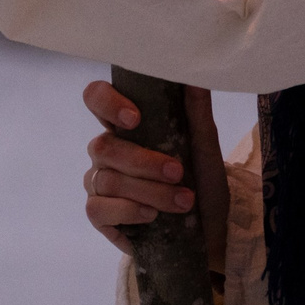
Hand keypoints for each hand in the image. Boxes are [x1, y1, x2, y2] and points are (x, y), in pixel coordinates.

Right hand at [83, 81, 228, 271]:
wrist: (207, 226)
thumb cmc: (201, 178)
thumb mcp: (205, 145)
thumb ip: (197, 111)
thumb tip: (196, 77)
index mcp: (124, 124)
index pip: (96, 98)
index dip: (107, 102)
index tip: (135, 118)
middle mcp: (105, 150)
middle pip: (104, 146)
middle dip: (144, 162)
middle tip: (178, 172)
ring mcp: (98, 182)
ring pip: (107, 180)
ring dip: (149, 191)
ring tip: (182, 200)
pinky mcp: (98, 214)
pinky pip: (97, 209)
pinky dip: (129, 211)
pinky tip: (151, 216)